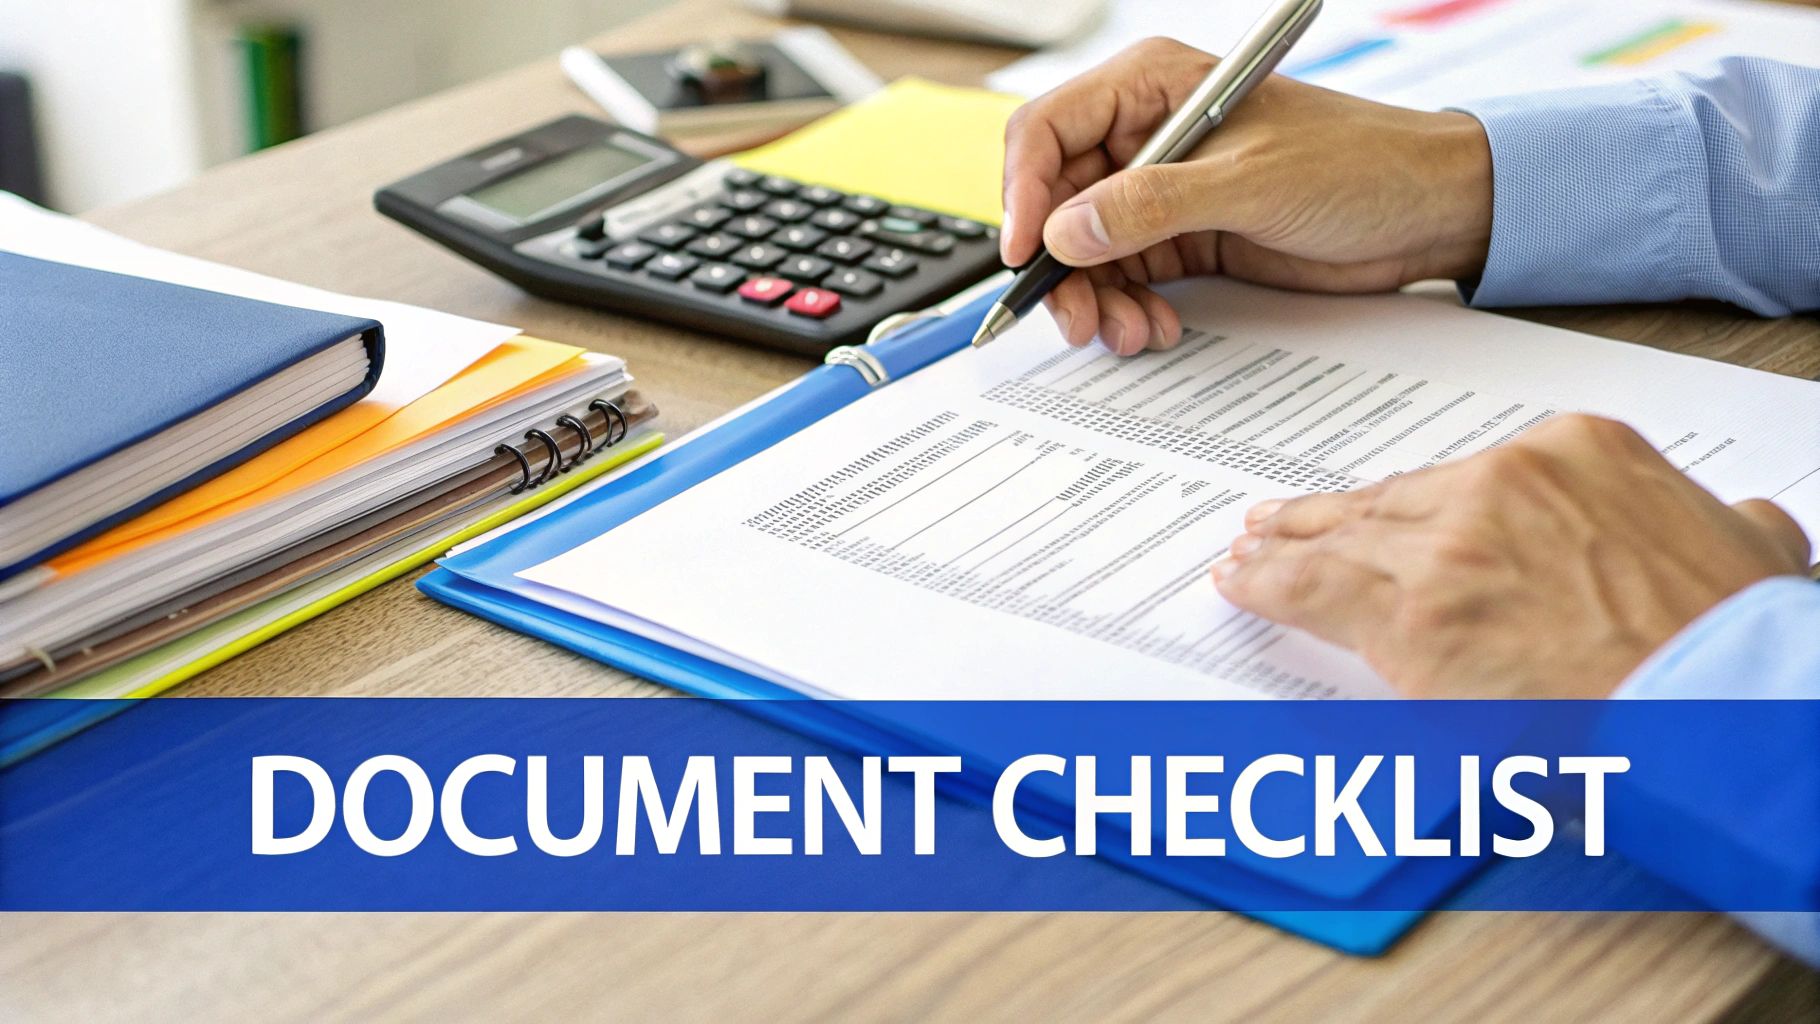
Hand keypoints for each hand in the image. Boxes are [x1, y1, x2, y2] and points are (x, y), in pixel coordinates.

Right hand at [1000, 37, 1493, 355]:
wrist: (1428, 212)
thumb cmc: (1361, 164)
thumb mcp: (1250, 182)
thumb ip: (1150, 205)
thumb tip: (1066, 230)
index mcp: (1154, 86)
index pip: (1050, 132)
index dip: (1023, 193)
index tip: (1025, 253)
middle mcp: (1147, 136)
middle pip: (1056, 201)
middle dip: (1060, 265)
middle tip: (1077, 316)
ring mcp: (1163, 191)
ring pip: (1085, 250)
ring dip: (1096, 299)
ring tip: (1127, 332)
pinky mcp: (1184, 237)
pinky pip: (1125, 278)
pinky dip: (1127, 310)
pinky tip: (1153, 327)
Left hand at [1210, 415, 1811, 697]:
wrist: (1719, 694)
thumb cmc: (1733, 634)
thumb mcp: (1744, 543)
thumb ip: (1711, 520)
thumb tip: (1733, 520)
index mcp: (1573, 453)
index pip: (1469, 478)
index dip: (1420, 503)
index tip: (1395, 512)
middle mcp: (1499, 485)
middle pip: (1394, 500)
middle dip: (1334, 515)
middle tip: (1281, 518)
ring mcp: (1449, 544)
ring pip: (1345, 539)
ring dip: (1289, 545)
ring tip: (1248, 548)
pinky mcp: (1412, 616)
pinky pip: (1314, 591)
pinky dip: (1269, 584)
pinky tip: (1241, 582)